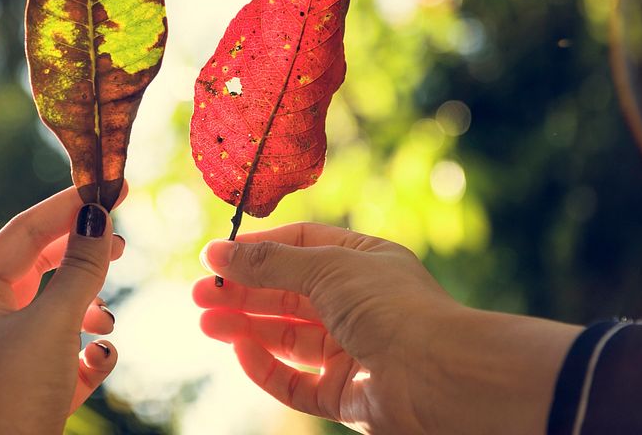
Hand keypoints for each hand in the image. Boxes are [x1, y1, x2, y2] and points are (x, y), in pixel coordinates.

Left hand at [0, 185, 125, 434]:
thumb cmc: (12, 394)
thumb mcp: (52, 322)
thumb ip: (80, 268)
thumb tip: (99, 216)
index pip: (25, 232)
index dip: (67, 206)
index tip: (108, 187)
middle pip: (44, 267)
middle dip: (84, 256)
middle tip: (122, 241)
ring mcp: (15, 354)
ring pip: (61, 309)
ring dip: (90, 306)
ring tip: (106, 314)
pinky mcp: (38, 386)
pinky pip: (71, 352)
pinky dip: (91, 351)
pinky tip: (100, 357)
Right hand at [193, 223, 579, 434]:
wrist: (441, 376)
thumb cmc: (392, 307)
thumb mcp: (326, 268)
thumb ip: (271, 262)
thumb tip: (220, 253)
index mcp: (363, 262)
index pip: (300, 246)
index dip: (258, 251)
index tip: (216, 257)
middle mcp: (358, 303)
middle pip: (288, 294)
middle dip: (244, 292)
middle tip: (200, 294)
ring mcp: (353, 350)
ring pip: (288, 338)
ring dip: (246, 327)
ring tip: (206, 322)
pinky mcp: (349, 395)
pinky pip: (298, 382)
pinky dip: (267, 368)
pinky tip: (241, 351)